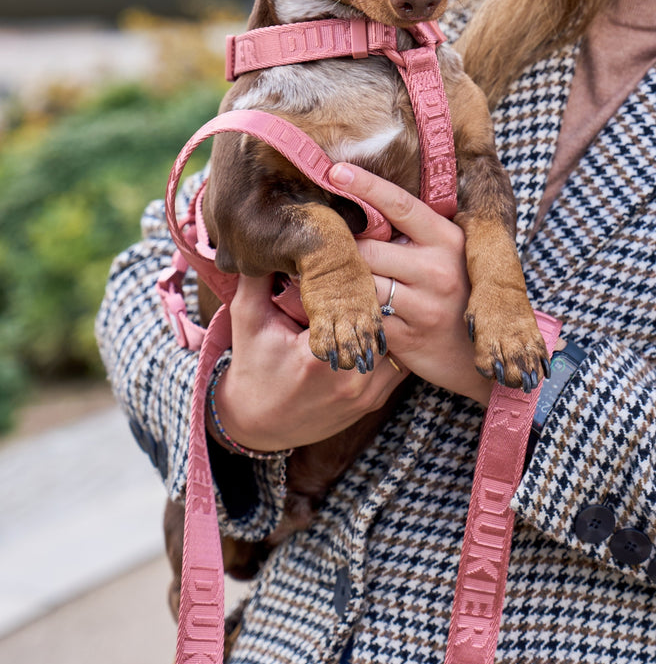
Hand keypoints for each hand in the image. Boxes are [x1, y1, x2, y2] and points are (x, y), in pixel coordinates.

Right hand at [211, 272, 406, 452]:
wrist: (257, 427)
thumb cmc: (252, 369)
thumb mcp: (247, 320)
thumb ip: (257, 279)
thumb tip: (271, 236)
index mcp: (319, 356)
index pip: (360, 304)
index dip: (364, 277)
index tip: (361, 258)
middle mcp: (350, 377)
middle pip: (386, 322)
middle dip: (382, 295)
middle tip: (385, 266)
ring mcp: (366, 393)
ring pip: (399, 343)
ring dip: (391, 319)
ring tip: (388, 292)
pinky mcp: (374, 402)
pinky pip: (400, 365)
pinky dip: (393, 344)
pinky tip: (384, 324)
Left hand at [328, 160, 493, 408]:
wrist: (480, 358)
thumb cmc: (458, 296)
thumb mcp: (450, 256)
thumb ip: (416, 236)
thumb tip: (366, 208)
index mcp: (448, 240)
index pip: (401, 205)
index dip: (366, 186)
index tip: (336, 170)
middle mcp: (438, 269)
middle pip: (368, 249)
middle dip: (348, 252)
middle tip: (336, 254)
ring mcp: (425, 305)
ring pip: (363, 284)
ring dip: (347, 284)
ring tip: (339, 284)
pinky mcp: (409, 337)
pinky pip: (366, 318)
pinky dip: (353, 313)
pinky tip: (351, 312)